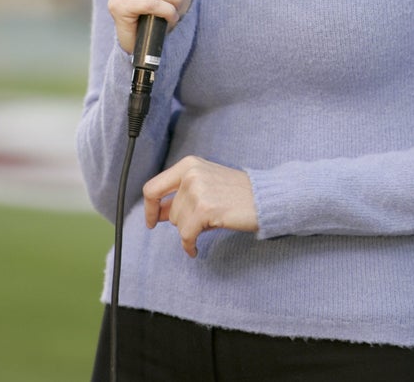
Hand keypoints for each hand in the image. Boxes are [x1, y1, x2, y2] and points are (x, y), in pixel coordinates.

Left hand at [143, 156, 257, 256]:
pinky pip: (186, 236)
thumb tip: (156, 213)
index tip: (151, 221)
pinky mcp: (205, 208)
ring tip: (210, 223)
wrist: (264, 197)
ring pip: (178, 224)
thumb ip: (180, 194)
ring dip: (191, 231)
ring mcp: (198, 190)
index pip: (153, 188)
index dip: (149, 208)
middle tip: (200, 222)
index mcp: (188, 164)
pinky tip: (195, 248)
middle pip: (168, 212)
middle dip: (182, 222)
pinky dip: (189, 246)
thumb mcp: (205, 182)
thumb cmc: (236, 193)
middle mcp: (191, 173)